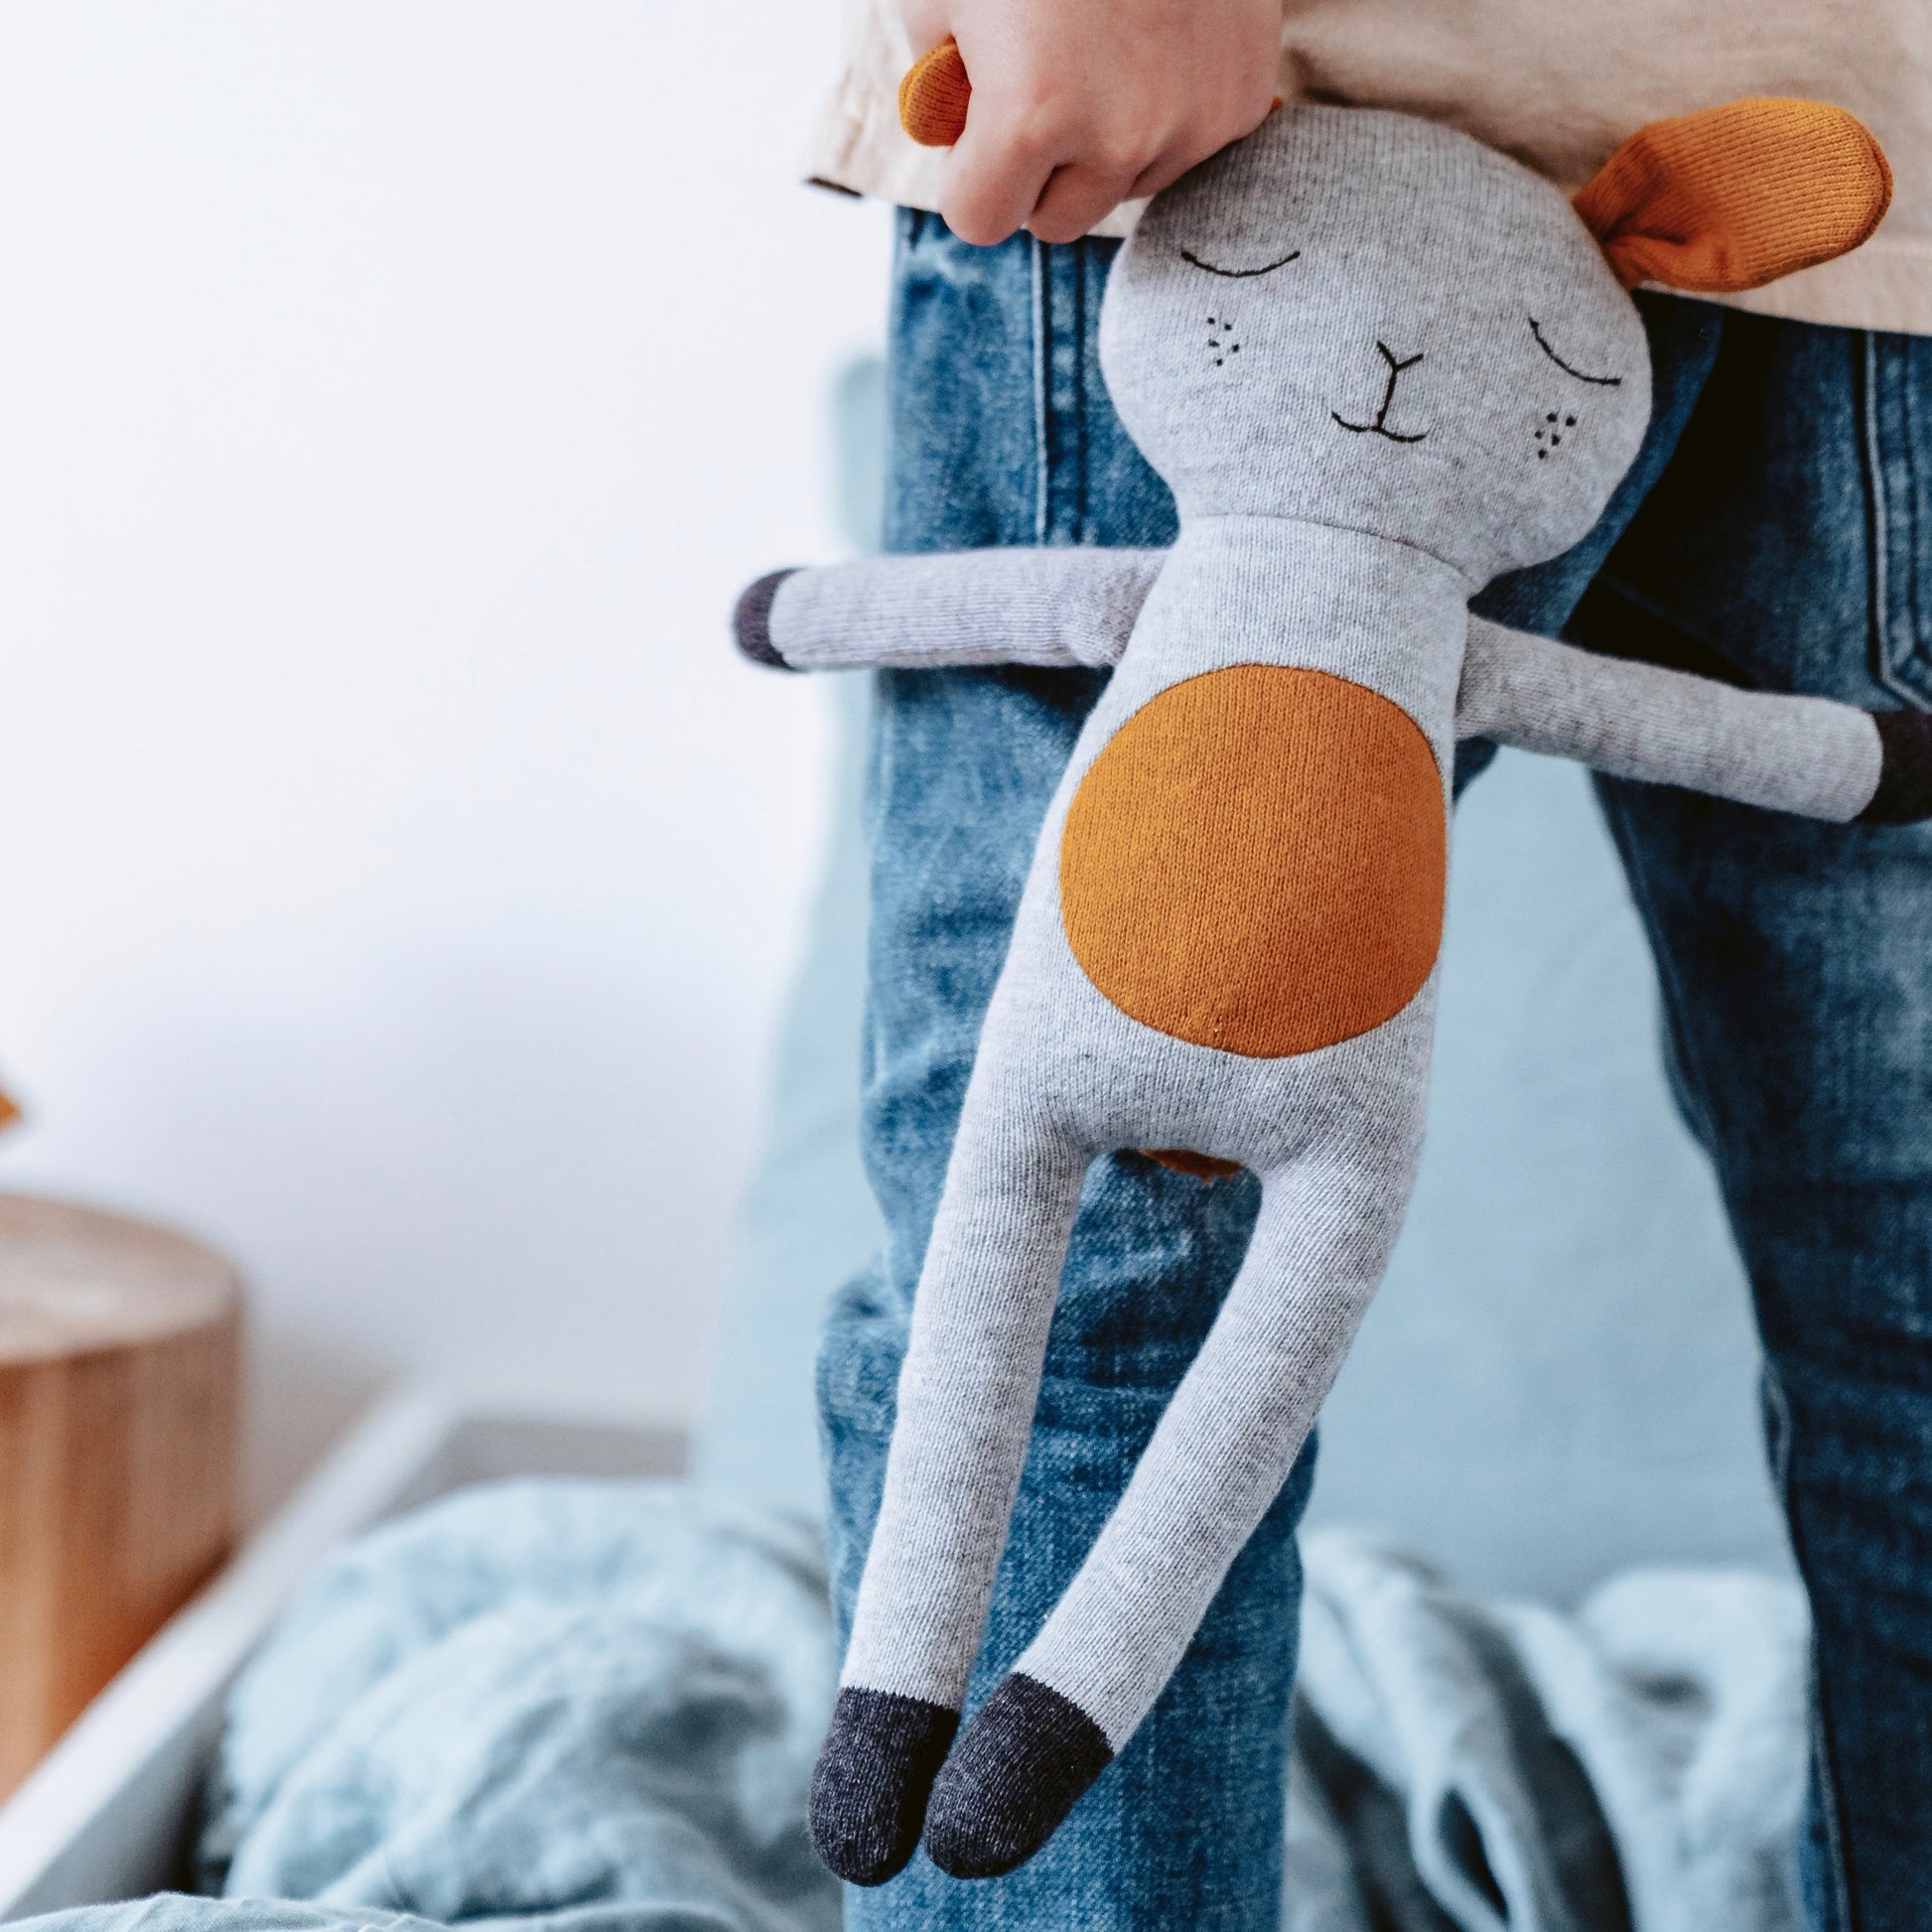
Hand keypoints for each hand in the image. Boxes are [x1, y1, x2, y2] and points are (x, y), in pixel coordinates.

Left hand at [905, 0, 1282, 245]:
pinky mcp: (1240, 102)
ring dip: (1102, 146)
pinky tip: (1155, 45)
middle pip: (1054, 221)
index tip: (975, 137)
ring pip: (1121, 189)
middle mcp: (1117, 140)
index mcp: (1029, 117)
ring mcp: (1189, 126)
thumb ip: (935, 80)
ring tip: (1101, 52)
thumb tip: (955, 135)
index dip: (968, 177)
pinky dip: (1163, 115)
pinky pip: (1182, 151)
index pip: (978, 221)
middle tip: (1038, 89)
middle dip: (1036, 173)